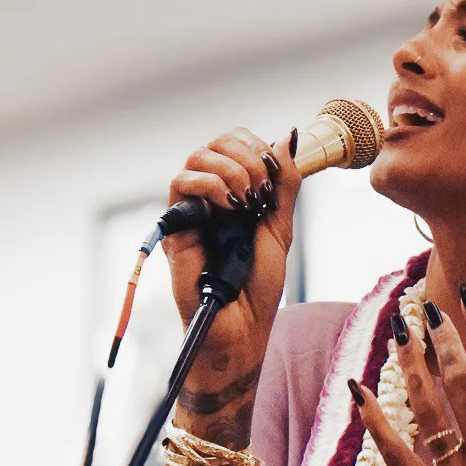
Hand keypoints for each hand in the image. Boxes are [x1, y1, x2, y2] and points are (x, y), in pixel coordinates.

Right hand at [164, 127, 301, 405]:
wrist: (243, 327)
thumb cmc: (259, 286)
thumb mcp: (280, 228)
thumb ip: (284, 185)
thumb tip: (289, 137)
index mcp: (235, 193)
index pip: (235, 144)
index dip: (256, 145)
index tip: (275, 173)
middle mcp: (210, 198)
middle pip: (215, 143)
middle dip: (246, 154)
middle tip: (262, 187)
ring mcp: (192, 210)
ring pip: (196, 157)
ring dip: (230, 168)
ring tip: (247, 199)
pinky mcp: (176, 227)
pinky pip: (181, 184)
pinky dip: (209, 184)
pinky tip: (229, 205)